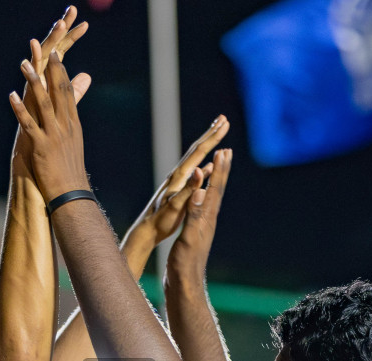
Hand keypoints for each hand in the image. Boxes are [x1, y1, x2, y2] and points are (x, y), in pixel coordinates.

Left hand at [12, 9, 92, 179]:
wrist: (71, 195)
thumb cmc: (71, 173)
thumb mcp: (74, 145)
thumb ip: (71, 126)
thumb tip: (72, 119)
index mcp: (73, 125)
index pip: (67, 94)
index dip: (61, 73)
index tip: (56, 57)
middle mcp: (65, 127)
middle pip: (58, 93)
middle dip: (51, 70)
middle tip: (45, 50)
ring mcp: (54, 136)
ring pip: (44, 104)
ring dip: (34, 82)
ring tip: (25, 65)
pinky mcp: (41, 147)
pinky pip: (29, 124)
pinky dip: (20, 109)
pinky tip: (11, 96)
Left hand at [130, 117, 229, 246]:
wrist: (147, 230)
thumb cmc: (161, 220)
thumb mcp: (175, 206)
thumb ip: (188, 189)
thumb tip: (200, 171)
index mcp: (179, 176)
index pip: (199, 152)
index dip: (212, 138)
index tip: (225, 124)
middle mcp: (177, 174)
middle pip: (196, 149)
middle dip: (211, 134)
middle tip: (223, 119)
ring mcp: (177, 181)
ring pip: (195, 158)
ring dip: (207, 146)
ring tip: (217, 135)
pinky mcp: (178, 188)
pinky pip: (195, 173)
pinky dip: (204, 166)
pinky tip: (209, 166)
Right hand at [166, 144, 232, 278]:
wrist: (184, 286)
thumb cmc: (184, 265)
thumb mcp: (188, 238)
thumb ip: (194, 214)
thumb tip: (202, 191)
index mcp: (206, 220)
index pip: (214, 190)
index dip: (219, 170)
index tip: (223, 151)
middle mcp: (208, 222)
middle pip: (217, 191)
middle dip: (222, 171)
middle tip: (226, 152)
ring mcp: (203, 228)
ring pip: (212, 199)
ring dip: (215, 181)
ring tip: (216, 168)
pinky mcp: (196, 235)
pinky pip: (203, 208)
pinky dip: (204, 196)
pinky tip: (201, 197)